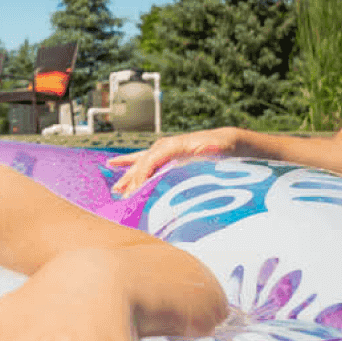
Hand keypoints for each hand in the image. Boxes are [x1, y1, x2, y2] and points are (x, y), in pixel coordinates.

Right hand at [108, 127, 242, 196]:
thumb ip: (206, 151)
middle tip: (124, 199)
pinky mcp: (164, 154)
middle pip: (141, 165)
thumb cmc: (223, 147)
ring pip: (138, 164)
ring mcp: (162, 149)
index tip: (134, 194)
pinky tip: (113, 164)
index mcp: (172, 146)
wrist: (227, 140)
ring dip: (127, 177)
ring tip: (116, 189)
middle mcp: (163, 146)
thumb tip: (202, 153)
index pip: (150, 162)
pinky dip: (128, 164)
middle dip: (132, 183)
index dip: (141, 177)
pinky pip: (142, 160)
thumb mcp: (216, 149)